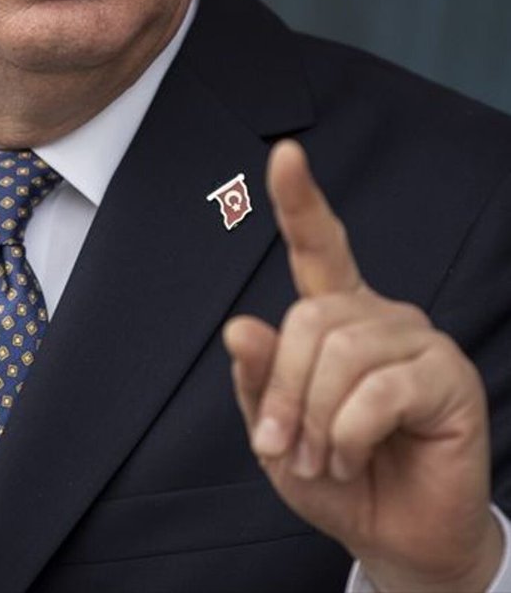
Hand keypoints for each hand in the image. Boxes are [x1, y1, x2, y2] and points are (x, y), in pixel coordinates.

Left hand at [223, 139, 503, 591]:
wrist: (396, 535)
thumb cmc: (334, 476)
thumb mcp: (276, 432)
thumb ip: (260, 380)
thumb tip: (241, 327)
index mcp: (333, 314)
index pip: (316, 245)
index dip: (298, 200)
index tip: (284, 154)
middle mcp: (377, 314)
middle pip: (308, 319)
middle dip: (285, 390)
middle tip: (287, 447)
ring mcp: (417, 339)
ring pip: (341, 353)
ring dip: (318, 419)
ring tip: (326, 459)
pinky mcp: (449, 375)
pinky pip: (380, 389)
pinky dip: (351, 432)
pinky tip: (355, 456)